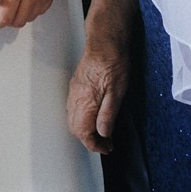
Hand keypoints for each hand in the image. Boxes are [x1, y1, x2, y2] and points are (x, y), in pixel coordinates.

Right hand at [67, 21, 129, 153]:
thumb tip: (103, 132)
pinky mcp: (76, 86)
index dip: (94, 144)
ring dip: (85, 130)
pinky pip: (73, 109)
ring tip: (101, 134)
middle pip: (75, 128)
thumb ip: (108, 114)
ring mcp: (74, 91)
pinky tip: (93, 118)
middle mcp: (76, 98)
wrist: (104, 43)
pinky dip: (81, 119)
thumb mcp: (117, 92)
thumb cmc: (114, 64)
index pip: (84, 132)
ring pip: (73, 119)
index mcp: (86, 101)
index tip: (106, 148)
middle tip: (105, 144)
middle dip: (89, 140)